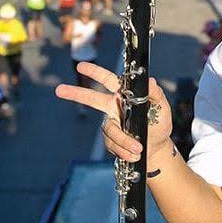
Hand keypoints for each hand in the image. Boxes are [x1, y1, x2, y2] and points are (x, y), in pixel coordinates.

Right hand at [55, 62, 172, 164]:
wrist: (157, 149)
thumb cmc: (159, 125)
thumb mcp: (162, 109)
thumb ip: (156, 95)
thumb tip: (150, 81)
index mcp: (124, 95)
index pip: (109, 81)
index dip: (95, 73)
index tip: (80, 67)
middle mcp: (113, 107)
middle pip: (91, 99)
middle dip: (75, 94)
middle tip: (59, 90)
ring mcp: (110, 124)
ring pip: (110, 131)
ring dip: (123, 141)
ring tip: (138, 149)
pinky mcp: (110, 140)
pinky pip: (113, 145)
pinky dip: (124, 150)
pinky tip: (134, 155)